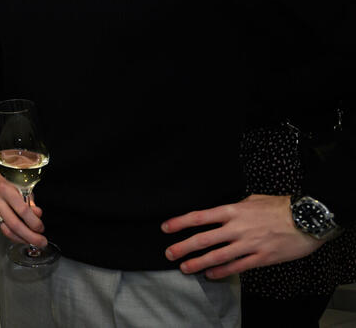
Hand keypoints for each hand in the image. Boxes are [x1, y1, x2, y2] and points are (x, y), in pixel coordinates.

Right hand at [0, 174, 45, 246]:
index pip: (22, 210)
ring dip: (22, 239)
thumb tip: (37, 215)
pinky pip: (3, 230)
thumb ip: (31, 202)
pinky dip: (14, 237)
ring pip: (7, 230)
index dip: (33, 222)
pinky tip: (23, 238)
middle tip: (41, 241)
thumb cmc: (11, 183)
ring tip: (33, 242)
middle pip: (14, 224)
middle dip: (30, 236)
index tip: (41, 228)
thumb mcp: (24, 187)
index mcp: (6, 189)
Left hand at [162, 194, 320, 277]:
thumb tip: (223, 211)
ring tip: (185, 268)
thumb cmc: (281, 206)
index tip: (166, 228)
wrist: (308, 219)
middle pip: (204, 238)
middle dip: (183, 247)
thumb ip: (235, 207)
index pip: (200, 216)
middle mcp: (237, 228)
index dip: (180, 222)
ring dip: (198, 263)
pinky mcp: (261, 258)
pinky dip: (222, 271)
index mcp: (233, 210)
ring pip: (217, 256)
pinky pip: (237, 267)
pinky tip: (211, 274)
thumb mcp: (253, 199)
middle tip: (169, 253)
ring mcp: (249, 244)